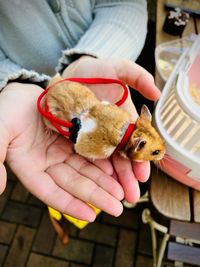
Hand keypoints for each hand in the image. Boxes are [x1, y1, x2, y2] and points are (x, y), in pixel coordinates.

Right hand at [0, 82, 124, 220]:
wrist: (19, 90)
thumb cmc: (4, 109)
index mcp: (30, 167)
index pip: (51, 193)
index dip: (70, 204)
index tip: (90, 216)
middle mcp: (49, 162)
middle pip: (75, 183)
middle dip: (96, 195)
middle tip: (117, 207)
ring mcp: (62, 150)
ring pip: (86, 170)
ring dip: (104, 181)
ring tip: (121, 193)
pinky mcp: (73, 137)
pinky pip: (89, 151)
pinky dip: (102, 161)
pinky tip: (116, 169)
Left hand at [63, 56, 160, 201]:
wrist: (69, 75)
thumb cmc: (95, 71)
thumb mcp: (118, 68)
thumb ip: (137, 76)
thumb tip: (157, 92)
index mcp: (122, 120)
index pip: (134, 143)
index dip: (139, 159)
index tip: (143, 175)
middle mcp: (108, 133)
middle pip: (119, 158)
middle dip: (126, 177)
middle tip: (131, 196)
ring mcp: (91, 138)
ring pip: (103, 163)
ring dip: (110, 181)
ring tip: (116, 198)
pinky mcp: (73, 140)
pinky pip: (83, 158)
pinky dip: (90, 172)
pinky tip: (95, 186)